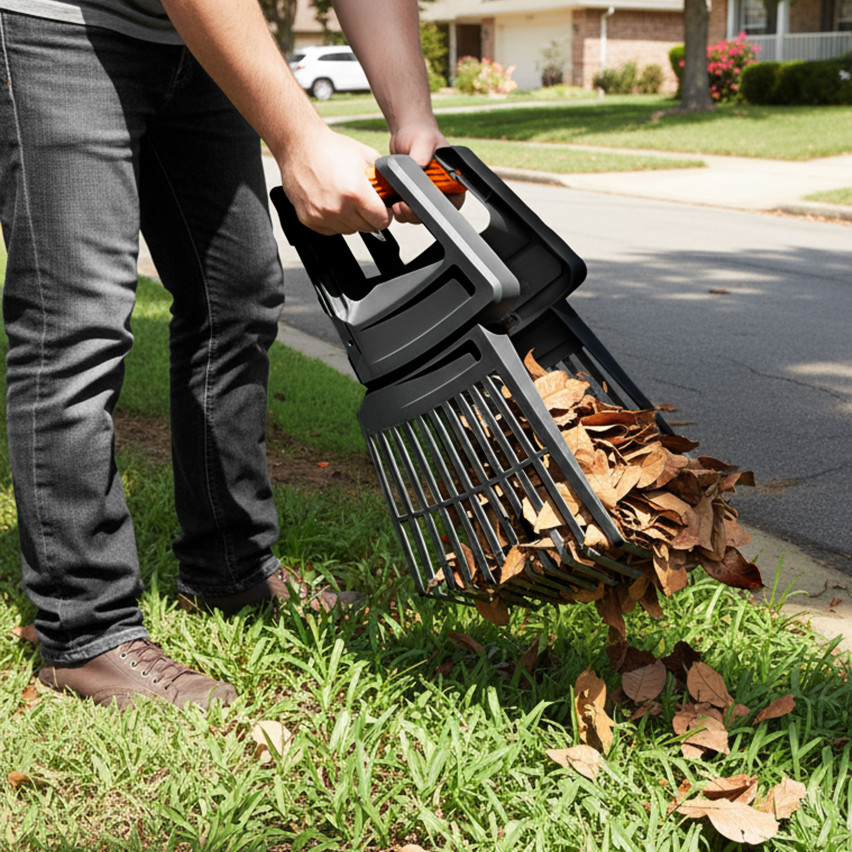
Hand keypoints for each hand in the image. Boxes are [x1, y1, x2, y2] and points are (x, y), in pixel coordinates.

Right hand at [278, 127, 392, 235]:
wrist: (299, 145)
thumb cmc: (330, 148)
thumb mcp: (366, 157)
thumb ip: (383, 179)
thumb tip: (392, 191)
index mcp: (355, 193)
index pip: (382, 221)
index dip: (384, 213)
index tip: (381, 208)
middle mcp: (338, 208)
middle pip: (367, 228)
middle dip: (369, 216)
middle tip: (364, 201)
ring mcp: (322, 215)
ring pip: (350, 230)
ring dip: (352, 219)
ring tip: (346, 198)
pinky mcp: (309, 219)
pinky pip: (332, 229)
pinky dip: (335, 220)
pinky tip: (332, 202)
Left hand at [388, 122, 463, 223]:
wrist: (406, 135)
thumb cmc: (421, 134)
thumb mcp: (424, 141)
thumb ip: (422, 153)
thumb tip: (419, 165)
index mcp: (453, 182)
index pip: (451, 204)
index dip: (437, 209)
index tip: (420, 205)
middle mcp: (441, 192)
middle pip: (433, 214)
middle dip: (416, 214)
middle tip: (402, 206)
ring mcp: (425, 197)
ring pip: (418, 215)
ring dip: (405, 214)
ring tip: (396, 204)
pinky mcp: (411, 197)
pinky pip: (406, 211)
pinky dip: (398, 209)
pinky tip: (391, 201)